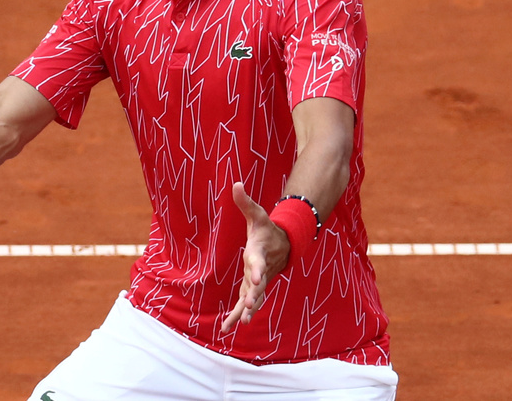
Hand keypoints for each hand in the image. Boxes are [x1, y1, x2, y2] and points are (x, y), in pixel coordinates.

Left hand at [220, 182, 290, 333]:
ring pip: (254, 298)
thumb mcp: (257, 214)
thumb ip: (245, 202)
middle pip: (258, 285)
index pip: (258, 262)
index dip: (257, 269)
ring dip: (246, 310)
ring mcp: (259, 281)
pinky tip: (228, 327)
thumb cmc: (266, 228)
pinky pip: (248, 303)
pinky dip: (239, 314)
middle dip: (253, 295)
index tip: (255, 278)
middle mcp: (261, 269)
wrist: (284, 244)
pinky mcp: (254, 288)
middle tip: (248, 306)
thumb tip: (236, 183)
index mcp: (259, 252)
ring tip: (239, 322)